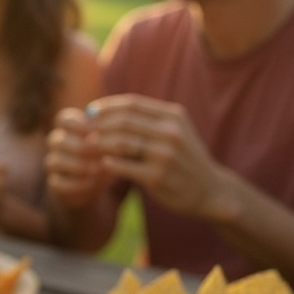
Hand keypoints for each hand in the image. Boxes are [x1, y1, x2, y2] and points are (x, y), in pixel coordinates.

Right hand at [45, 106, 109, 208]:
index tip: (96, 133)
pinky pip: (59, 183)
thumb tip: (104, 136)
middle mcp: (57, 144)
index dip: (78, 126)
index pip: (63, 120)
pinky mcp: (55, 183)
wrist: (107, 186)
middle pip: (57, 140)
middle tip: (100, 153)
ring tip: (100, 170)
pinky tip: (95, 184)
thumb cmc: (113, 156)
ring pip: (55, 161)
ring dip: (79, 166)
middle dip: (80, 147)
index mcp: (69, 128)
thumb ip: (110, 137)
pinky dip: (77, 184)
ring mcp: (53, 164)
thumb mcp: (114, 145)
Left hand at [84, 94, 230, 218]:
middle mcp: (170, 132)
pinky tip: (103, 164)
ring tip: (89, 146)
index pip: (132, 103)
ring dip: (100, 143)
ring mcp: (164, 155)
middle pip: (123, 121)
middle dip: (99, 124)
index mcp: (173, 116)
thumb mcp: (174, 130)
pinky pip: (123, 167)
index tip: (90, 112)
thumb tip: (105, 110)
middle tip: (84, 130)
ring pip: (120, 142)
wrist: (209, 189)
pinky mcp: (157, 177)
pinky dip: (108, 164)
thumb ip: (147, 119)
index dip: (106, 106)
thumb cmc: (183, 158)